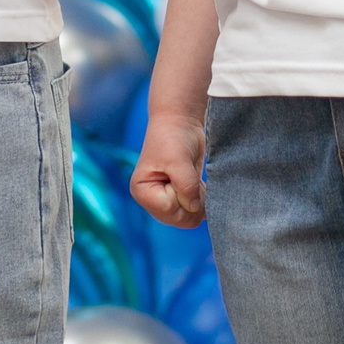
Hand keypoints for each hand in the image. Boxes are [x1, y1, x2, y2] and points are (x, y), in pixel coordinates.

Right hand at [129, 109, 206, 228]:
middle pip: (179, 219)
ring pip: (188, 218)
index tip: (186, 177)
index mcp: (142, 192)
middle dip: (192, 204)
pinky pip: (193, 212)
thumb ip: (186, 187)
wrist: (179, 123)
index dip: (185, 198)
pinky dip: (201, 201)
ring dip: (198, 202)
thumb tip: (194, 208)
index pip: (170, 211)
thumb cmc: (173, 137)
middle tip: (194, 181)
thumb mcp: (179, 161)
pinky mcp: (176, 197)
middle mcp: (150, 200)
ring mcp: (163, 200)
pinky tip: (198, 184)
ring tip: (195, 180)